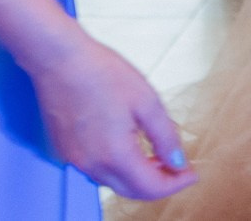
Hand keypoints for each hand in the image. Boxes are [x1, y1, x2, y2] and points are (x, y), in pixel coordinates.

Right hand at [27, 30, 196, 200]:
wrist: (59, 60)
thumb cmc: (102, 73)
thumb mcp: (146, 101)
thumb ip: (165, 137)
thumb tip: (177, 162)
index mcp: (114, 155)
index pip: (151, 188)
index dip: (176, 184)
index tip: (191, 173)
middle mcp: (91, 165)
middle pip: (131, 191)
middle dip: (158, 184)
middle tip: (178, 168)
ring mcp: (74, 160)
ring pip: (113, 182)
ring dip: (137, 177)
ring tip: (157, 158)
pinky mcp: (65, 151)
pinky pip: (96, 170)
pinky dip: (117, 168)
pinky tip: (129, 148)